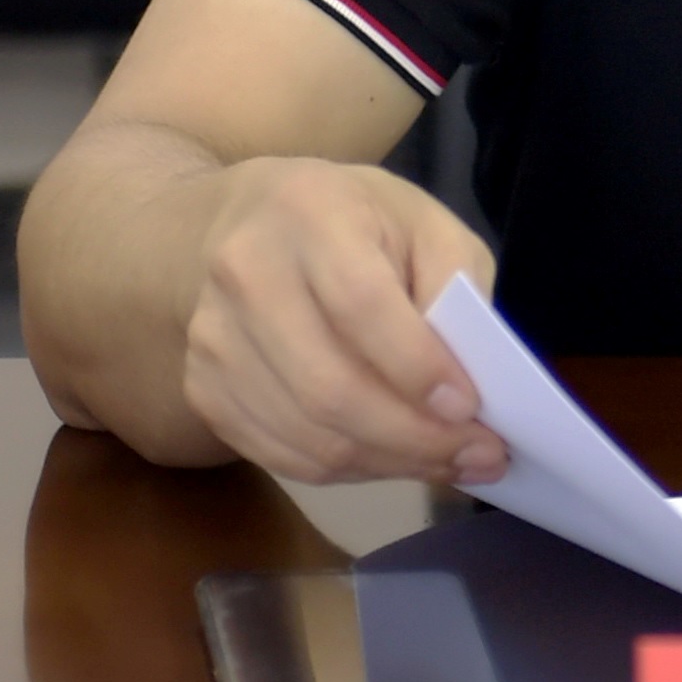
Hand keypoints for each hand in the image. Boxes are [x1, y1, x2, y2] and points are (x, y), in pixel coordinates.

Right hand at [180, 163, 503, 487]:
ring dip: (389, 464)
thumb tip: (470, 383)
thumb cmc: (360, 225)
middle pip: (329, 386)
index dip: (417, 366)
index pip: (360, 303)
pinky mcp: (202, 387)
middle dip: (414, 437)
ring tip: (448, 462)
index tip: (471, 406)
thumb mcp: (427, 226)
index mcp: (308, 210)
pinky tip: (392, 458)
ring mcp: (213, 336)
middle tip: (479, 456)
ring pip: (307, 434)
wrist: (254, 224)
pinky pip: (281, 455)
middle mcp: (245, 271)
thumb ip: (456, 289)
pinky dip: (349, 470)